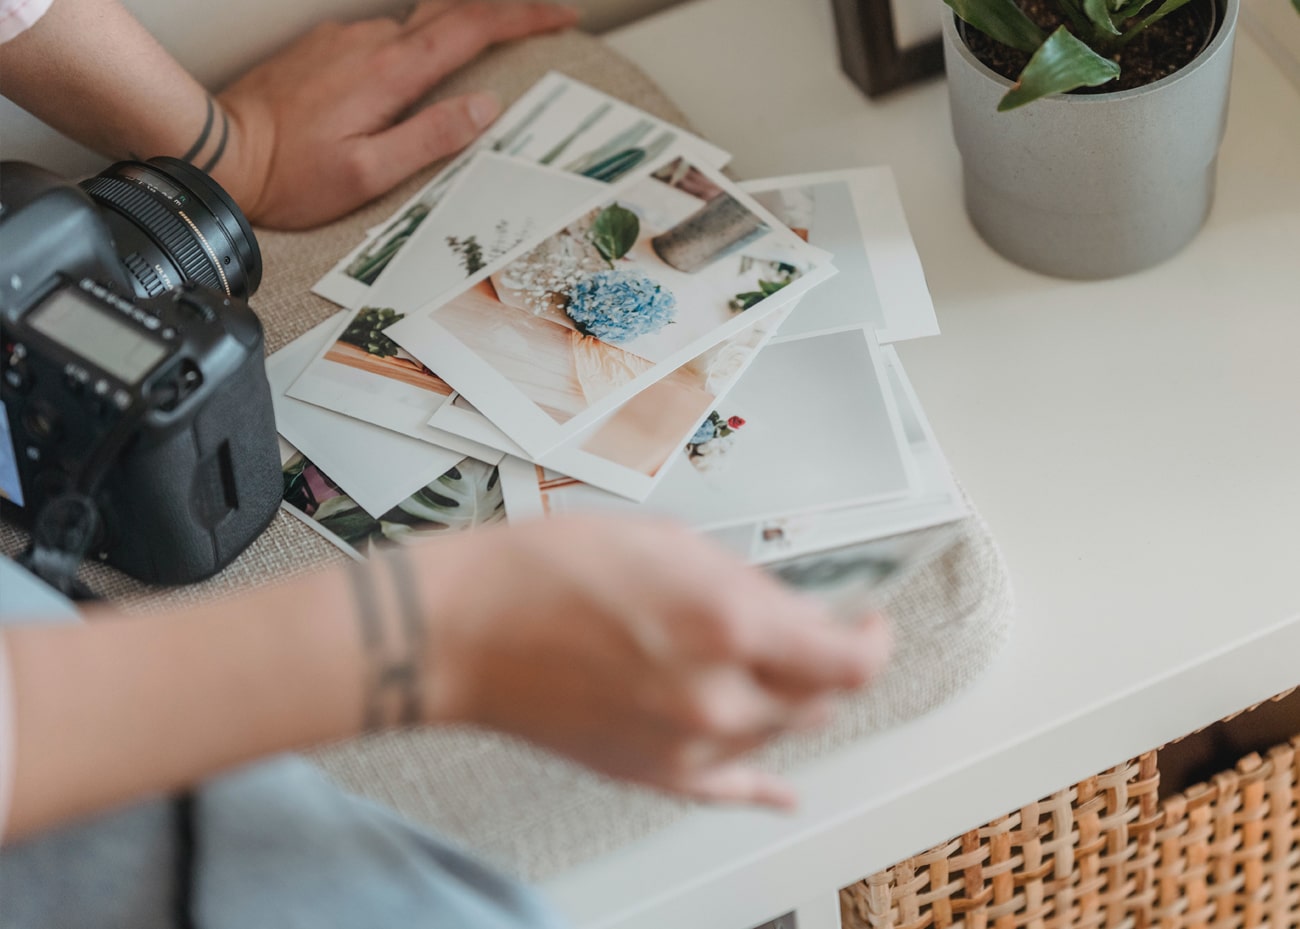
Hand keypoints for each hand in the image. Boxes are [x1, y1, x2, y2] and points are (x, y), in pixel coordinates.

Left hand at [215, 1, 578, 228]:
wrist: (217, 149)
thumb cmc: (289, 174)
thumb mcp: (368, 173)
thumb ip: (430, 137)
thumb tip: (484, 107)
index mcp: (390, 72)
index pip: (471, 29)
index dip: (523, 18)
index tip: (561, 16)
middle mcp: (368, 43)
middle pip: (449, 10)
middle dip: (500, 13)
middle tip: (539, 21)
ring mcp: (343, 41)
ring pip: (415, 24)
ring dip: (454, 32)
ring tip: (481, 55)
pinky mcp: (324, 49)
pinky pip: (384, 38)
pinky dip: (416, 47)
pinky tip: (416, 74)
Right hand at [419, 516, 891, 808]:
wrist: (463, 631)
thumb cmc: (545, 573)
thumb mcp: (667, 542)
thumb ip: (745, 584)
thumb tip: (793, 612)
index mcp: (729, 624)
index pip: (850, 659)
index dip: (873, 639)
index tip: (868, 624)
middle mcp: (719, 695)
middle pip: (820, 700)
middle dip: (825, 663)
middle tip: (814, 635)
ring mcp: (688, 745)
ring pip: (778, 735)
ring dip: (784, 702)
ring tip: (755, 667)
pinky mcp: (654, 775)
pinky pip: (731, 788)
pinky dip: (762, 784)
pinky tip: (782, 790)